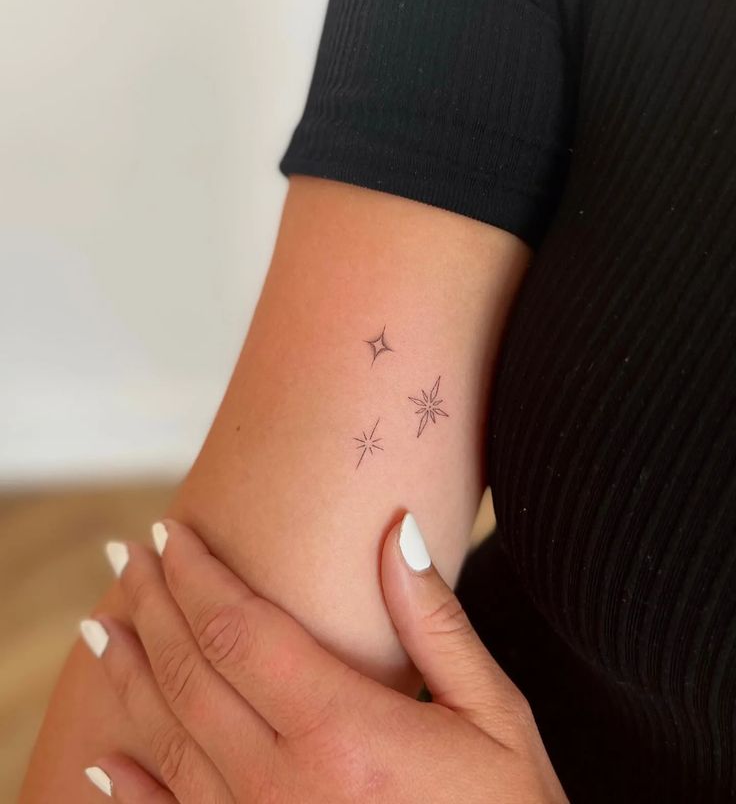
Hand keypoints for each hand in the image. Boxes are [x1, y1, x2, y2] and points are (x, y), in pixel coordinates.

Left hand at [79, 513, 568, 802]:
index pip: (240, 629)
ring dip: (129, 676)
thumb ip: (435, 623)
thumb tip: (398, 530)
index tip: (173, 531)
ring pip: (168, 741)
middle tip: (126, 552)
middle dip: (154, 603)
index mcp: (345, 732)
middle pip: (192, 673)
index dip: (197, 573)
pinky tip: (104, 759)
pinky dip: (131, 790)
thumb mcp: (493, 715)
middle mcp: (286, 785)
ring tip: (102, 624)